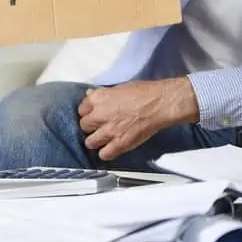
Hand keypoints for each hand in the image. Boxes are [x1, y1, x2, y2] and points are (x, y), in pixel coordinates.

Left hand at [78, 78, 198, 160]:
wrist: (160, 103)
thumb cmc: (144, 92)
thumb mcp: (120, 87)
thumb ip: (104, 94)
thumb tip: (91, 95)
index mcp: (98, 98)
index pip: (82, 109)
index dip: (89, 112)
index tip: (94, 113)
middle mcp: (99, 115)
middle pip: (84, 126)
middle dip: (91, 126)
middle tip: (100, 125)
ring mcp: (108, 131)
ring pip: (90, 142)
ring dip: (96, 141)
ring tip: (104, 139)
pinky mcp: (118, 144)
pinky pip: (104, 154)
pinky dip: (106, 153)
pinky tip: (111, 149)